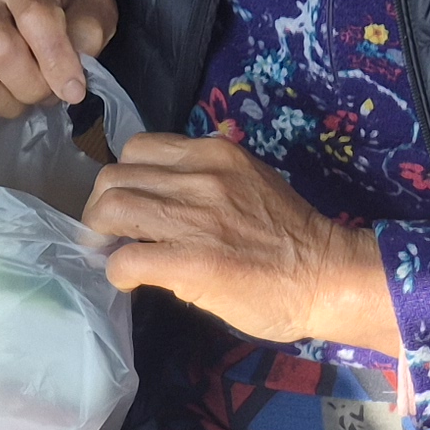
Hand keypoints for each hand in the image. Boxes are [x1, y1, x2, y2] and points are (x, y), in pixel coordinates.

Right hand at [0, 0, 117, 120]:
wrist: (25, 18)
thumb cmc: (60, 14)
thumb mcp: (90, 9)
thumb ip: (90, 27)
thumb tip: (76, 58)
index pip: (34, 16)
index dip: (57, 59)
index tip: (75, 89)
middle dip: (32, 86)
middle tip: (49, 92)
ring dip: (10, 103)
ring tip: (24, 94)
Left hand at [85, 131, 402, 353]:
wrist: (328, 275)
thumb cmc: (290, 237)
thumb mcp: (249, 181)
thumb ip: (208, 177)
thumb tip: (165, 189)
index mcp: (213, 153)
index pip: (137, 148)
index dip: (123, 179)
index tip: (130, 206)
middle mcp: (201, 177)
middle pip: (114, 177)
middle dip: (101, 209)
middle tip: (111, 235)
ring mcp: (196, 219)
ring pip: (111, 210)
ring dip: (101, 237)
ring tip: (116, 254)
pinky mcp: (192, 263)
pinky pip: (126, 260)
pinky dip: (117, 272)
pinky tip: (131, 281)